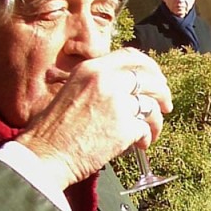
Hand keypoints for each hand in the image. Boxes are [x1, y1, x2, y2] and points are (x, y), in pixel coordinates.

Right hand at [16, 49, 172, 189]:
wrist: (45, 154)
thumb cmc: (54, 128)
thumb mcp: (72, 90)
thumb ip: (99, 83)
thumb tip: (128, 86)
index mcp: (92, 68)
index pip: (132, 56)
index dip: (150, 68)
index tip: (157, 80)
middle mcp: (106, 80)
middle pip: (150, 78)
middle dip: (162, 93)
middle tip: (165, 106)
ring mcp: (117, 103)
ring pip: (152, 105)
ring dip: (156, 120)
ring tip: (151, 132)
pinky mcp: (124, 127)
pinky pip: (146, 128)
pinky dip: (146, 137)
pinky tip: (140, 144)